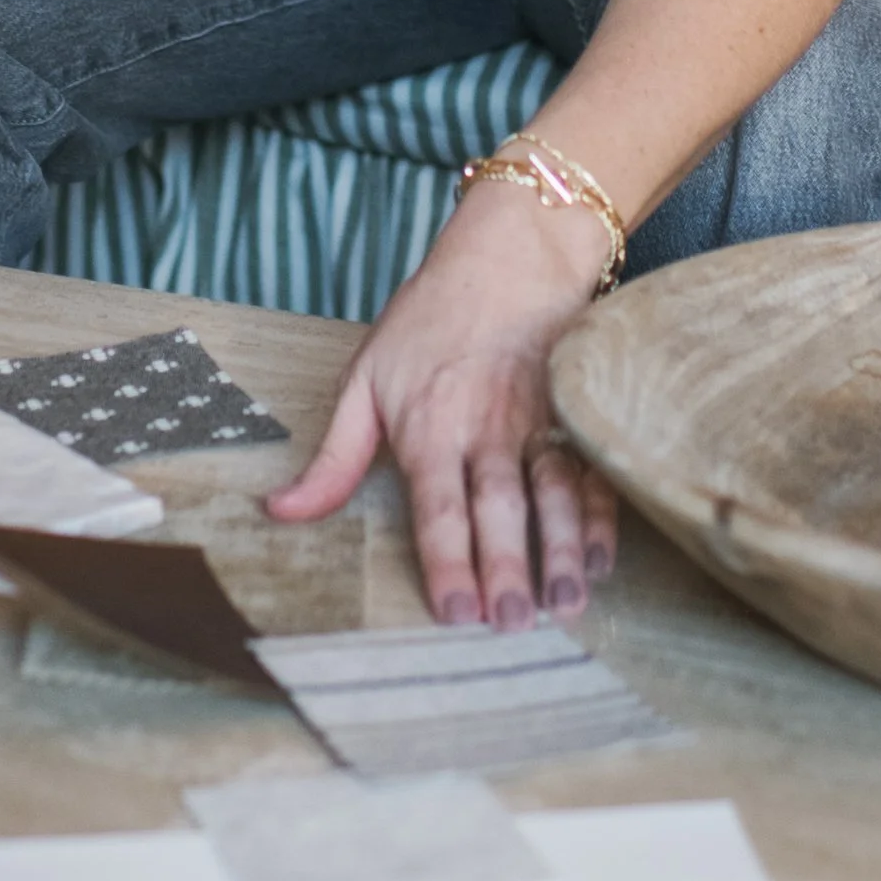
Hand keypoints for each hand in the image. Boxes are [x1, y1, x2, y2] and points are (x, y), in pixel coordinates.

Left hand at [265, 181, 618, 624]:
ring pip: (552, 492)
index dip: (448, 561)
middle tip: (514, 624)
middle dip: (507, 568)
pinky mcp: (573, 412)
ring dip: (561, 551)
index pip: (438, 506)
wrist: (507, 255)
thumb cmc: (429, 320)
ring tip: (566, 604)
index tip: (455, 612)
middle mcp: (487, 429)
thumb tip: (280, 511)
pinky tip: (600, 559)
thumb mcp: (364, 378)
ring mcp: (537, 421)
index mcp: (430, 427)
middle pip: (498, 507)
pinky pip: (590, 469)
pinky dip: (600, 515)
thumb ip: (332, 456)